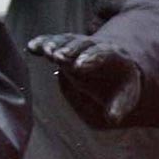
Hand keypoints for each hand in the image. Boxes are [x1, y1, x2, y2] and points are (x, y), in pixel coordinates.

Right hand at [27, 33, 143, 128]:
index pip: (104, 53)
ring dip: (55, 45)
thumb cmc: (121, 86)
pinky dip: (43, 43)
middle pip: (84, 44)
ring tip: (45, 51)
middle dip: (71, 50)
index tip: (79, 65)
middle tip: (58, 56)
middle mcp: (97, 45)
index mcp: (115, 56)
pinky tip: (32, 47)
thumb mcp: (126, 95)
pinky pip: (54, 41)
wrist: (117, 67)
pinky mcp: (66, 45)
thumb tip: (113, 118)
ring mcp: (81, 44)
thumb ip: (119, 105)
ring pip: (67, 41)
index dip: (92, 58)